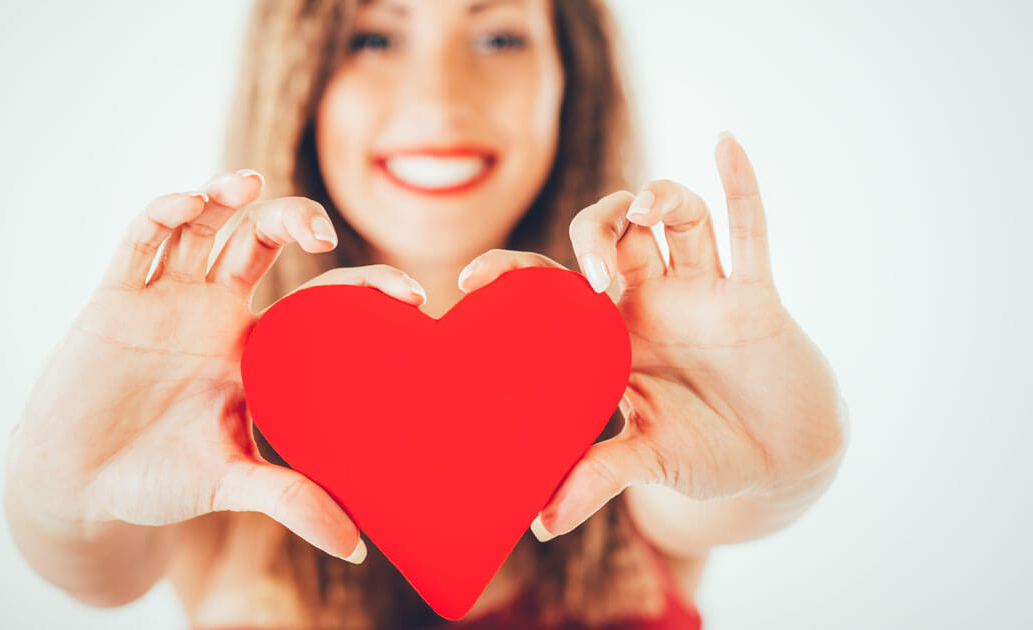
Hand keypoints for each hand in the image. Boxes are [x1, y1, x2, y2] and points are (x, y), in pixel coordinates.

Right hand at [5, 170, 426, 562]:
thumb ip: (293, 500)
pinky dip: (162, 216)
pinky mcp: (115, 299)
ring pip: (203, 227)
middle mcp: (214, 312)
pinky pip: (140, 243)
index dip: (361, 287)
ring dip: (224, 196)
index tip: (409, 294)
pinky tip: (186, 205)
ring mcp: (165, 300)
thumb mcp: (232, 484)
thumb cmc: (158, 481)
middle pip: (261, 240)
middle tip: (324, 231)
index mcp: (254, 348)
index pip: (317, 300)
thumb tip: (358, 547)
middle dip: (292, 220)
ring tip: (249, 183)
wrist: (76, 486)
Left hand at [456, 134, 847, 540]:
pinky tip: (724, 143)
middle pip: (611, 232)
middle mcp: (651, 301)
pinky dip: (740, 186)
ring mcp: (702, 292)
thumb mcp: (648, 461)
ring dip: (658, 199)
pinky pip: (749, 230)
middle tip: (594, 273)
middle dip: (594, 234)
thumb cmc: (705, 454)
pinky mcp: (754, 296)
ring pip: (676, 216)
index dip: (514, 274)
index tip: (469, 279)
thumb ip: (596, 478)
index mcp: (611, 335)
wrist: (781, 462)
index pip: (553, 287)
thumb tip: (541, 522)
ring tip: (645, 214)